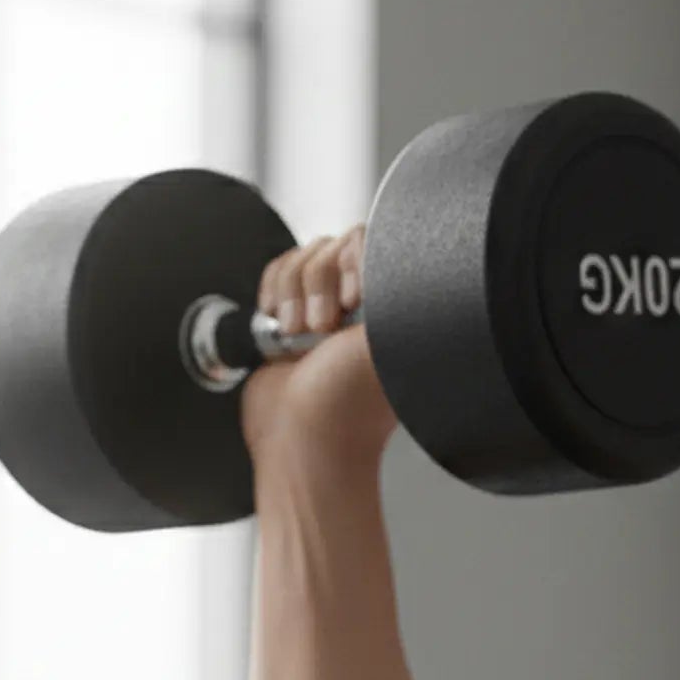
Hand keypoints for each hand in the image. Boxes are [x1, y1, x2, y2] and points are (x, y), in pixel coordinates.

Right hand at [238, 226, 398, 471]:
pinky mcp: (290, 310)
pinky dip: (272, 297)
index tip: (354, 303)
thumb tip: (406, 260)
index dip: (354, 264)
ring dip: (292, 298)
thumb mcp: (384, 344)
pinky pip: (276, 272)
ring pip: (301, 257)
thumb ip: (401, 297)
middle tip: (324, 332)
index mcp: (395, 304)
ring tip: (303, 341)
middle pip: (332, 244)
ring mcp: (326, 304)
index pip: (373, 242)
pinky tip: (282, 333)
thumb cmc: (347, 404)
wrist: (299, 438)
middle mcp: (364, 301)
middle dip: (319, 286)